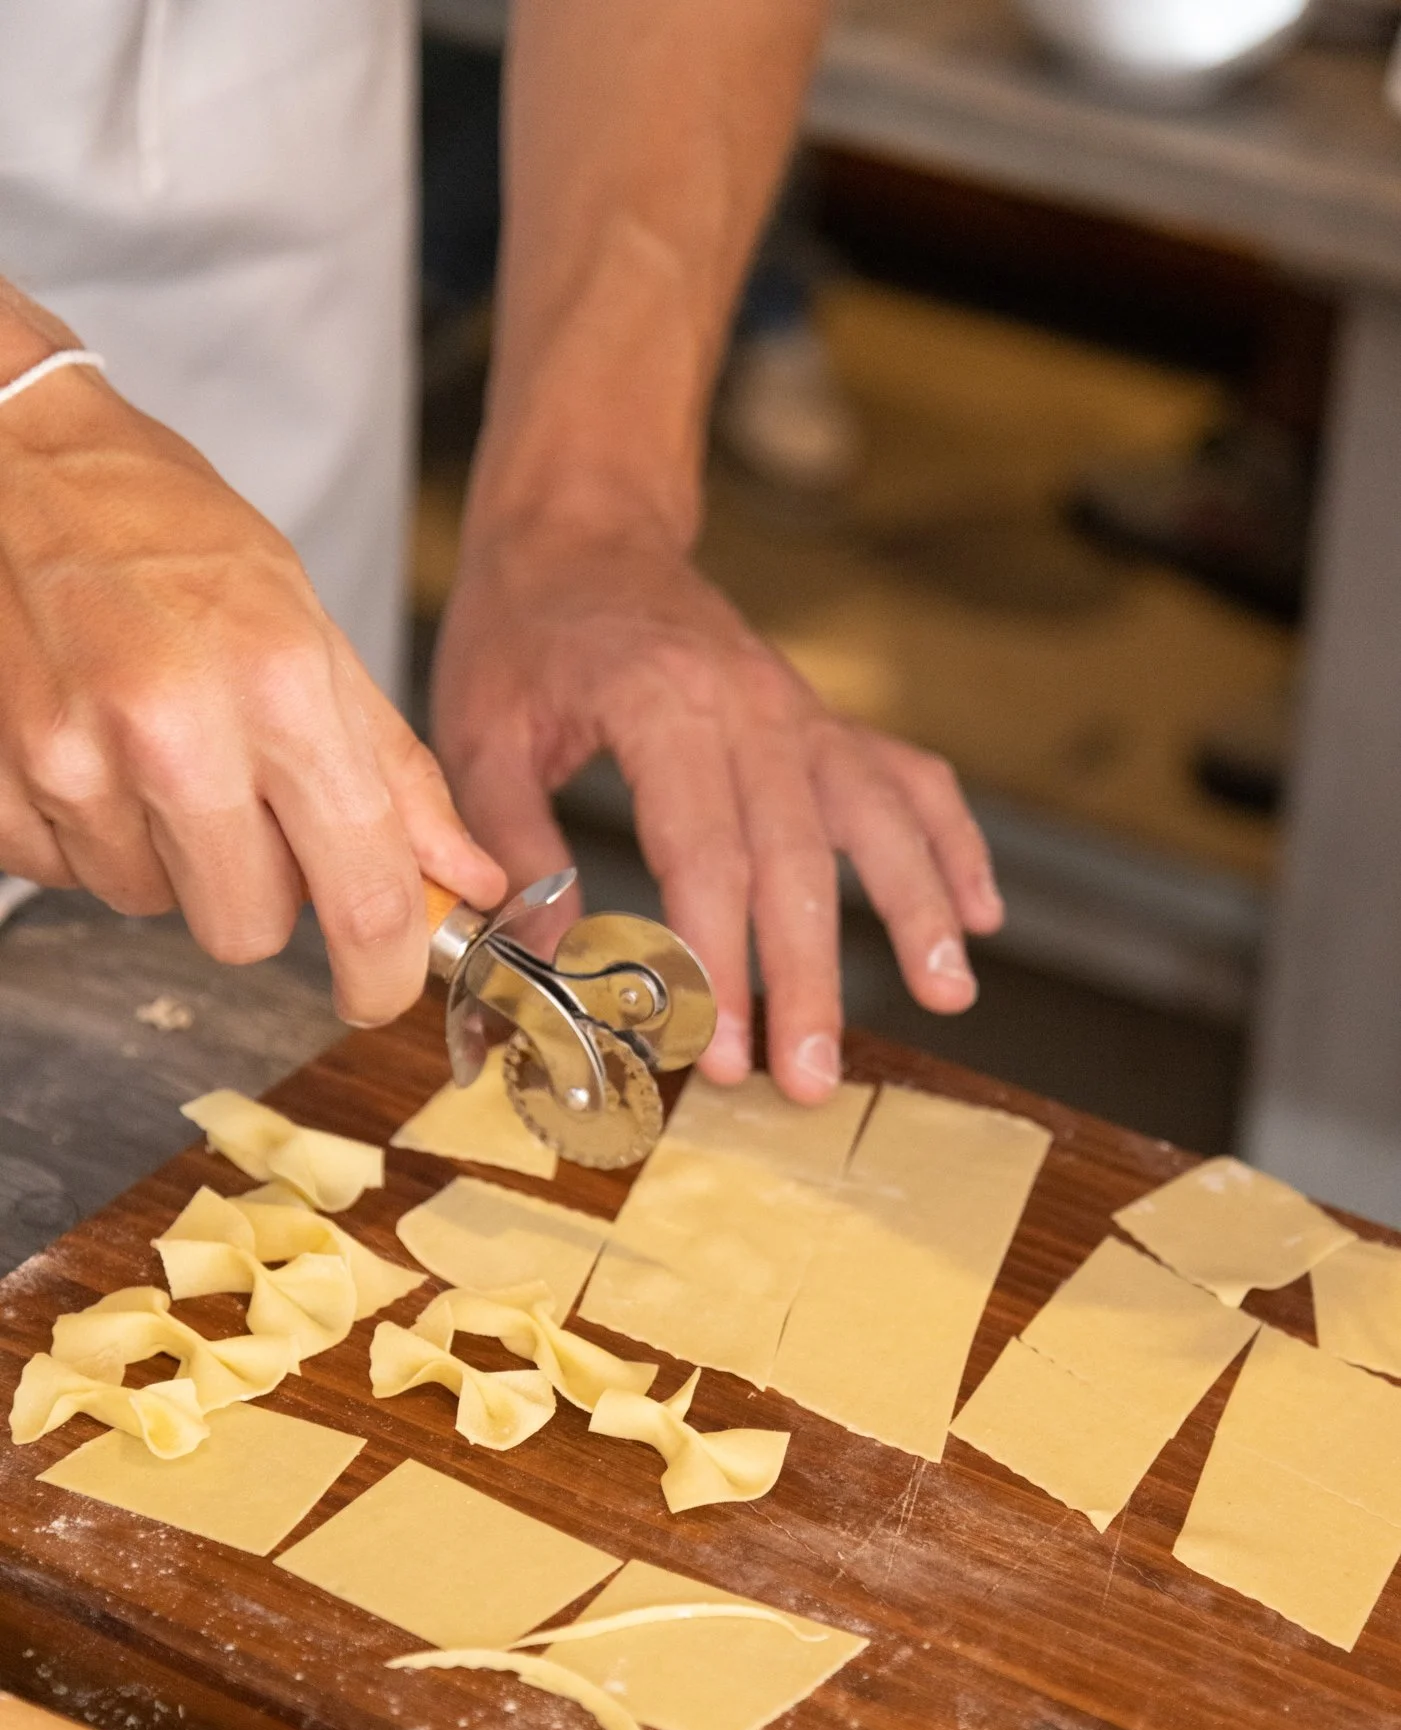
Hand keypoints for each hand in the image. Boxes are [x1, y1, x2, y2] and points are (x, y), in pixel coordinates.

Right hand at [0, 351, 503, 1024]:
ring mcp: (72, 762)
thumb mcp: (309, 629)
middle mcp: (175, 734)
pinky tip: (88, 749)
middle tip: (244, 815)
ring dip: (166, 856)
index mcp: (279, 688)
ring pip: (152, 906)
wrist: (13, 462)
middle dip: (259, 897)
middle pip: (249, 931)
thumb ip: (393, 772)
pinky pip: (66, 875)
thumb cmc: (167, 532)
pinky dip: (87, 834)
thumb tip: (468, 878)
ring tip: (151, 752)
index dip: (384, 971)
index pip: (363, 893)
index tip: (380, 990)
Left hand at [432, 517, 1002, 1102]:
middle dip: (810, 977)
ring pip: (878, 816)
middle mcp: (750, 705)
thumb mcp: (478, 736)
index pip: (705, 854)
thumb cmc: (523, 635)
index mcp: (660, 704)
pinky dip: (952, 841)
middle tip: (809, 1079)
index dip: (717, 961)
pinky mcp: (821, 719)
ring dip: (919, 909)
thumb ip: (515, 848)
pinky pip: (907, 777)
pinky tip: (982, 912)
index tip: (720, 1051)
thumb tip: (550, 963)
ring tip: (949, 995)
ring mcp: (798, 710)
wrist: (581, 529)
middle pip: (797, 857)